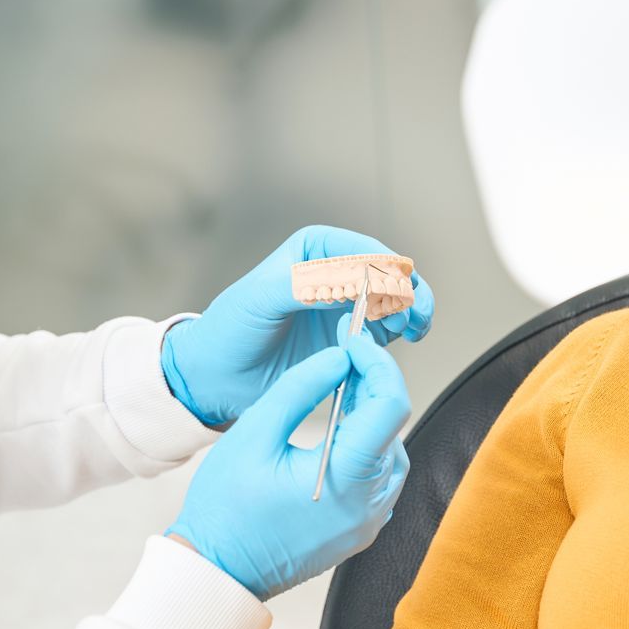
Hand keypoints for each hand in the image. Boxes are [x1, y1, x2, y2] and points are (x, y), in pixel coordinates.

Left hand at [159, 225, 434, 426]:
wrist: (218, 378)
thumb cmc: (230, 330)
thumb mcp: (261, 298)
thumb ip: (305, 286)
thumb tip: (350, 283)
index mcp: (316, 249)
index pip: (363, 251)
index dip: (384, 270)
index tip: (391, 293)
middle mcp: (338, 273)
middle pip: (390, 273)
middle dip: (406, 291)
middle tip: (409, 315)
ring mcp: (350, 307)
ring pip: (398, 300)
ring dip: (410, 312)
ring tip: (406, 330)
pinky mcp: (355, 339)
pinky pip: (390, 331)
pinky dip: (401, 335)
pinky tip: (397, 343)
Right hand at [168, 317, 410, 599]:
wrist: (217, 569)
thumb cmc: (225, 508)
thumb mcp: (255, 432)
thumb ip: (301, 388)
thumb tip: (339, 360)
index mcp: (346, 481)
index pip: (390, 406)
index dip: (377, 364)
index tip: (354, 343)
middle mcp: (369, 506)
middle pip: (393, 428)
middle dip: (372, 385)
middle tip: (343, 357)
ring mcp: (369, 523)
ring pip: (392, 453)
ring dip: (372, 418)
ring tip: (340, 392)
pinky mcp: (361, 531)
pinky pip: (380, 481)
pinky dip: (367, 449)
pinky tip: (340, 433)